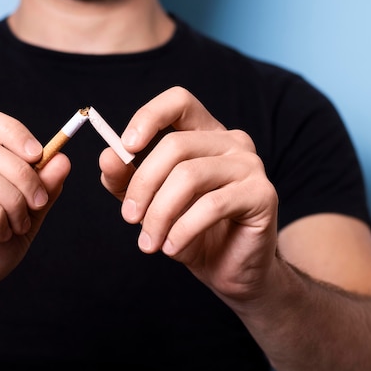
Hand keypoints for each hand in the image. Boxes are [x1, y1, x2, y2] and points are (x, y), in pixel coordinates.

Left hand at [100, 87, 278, 302]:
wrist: (229, 269)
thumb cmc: (189, 230)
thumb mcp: (148, 203)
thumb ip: (126, 179)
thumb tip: (108, 156)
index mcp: (204, 134)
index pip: (179, 101)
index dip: (149, 117)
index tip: (125, 147)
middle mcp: (231, 142)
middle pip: (175, 145)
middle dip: (143, 185)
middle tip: (129, 218)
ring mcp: (250, 165)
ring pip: (189, 176)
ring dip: (160, 213)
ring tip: (149, 242)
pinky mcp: (262, 194)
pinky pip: (212, 205)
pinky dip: (183, 229)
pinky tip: (172, 247)